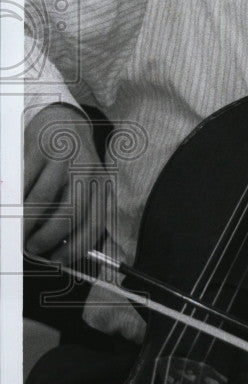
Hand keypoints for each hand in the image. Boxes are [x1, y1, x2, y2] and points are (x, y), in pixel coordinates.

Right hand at [24, 103, 106, 264]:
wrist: (63, 122)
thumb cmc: (72, 164)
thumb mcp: (83, 186)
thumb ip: (78, 213)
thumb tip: (62, 249)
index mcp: (100, 185)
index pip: (95, 223)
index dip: (77, 246)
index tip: (59, 260)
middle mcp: (87, 171)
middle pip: (70, 213)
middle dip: (48, 237)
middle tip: (32, 247)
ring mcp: (64, 159)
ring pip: (43, 200)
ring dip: (27, 222)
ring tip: (19, 231)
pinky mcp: (41, 148)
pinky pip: (25, 182)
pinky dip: (15, 199)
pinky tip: (11, 207)